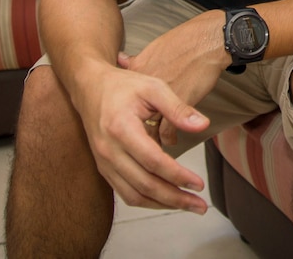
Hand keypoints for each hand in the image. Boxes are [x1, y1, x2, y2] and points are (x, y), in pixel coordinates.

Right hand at [75, 64, 209, 213]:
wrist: (90, 87)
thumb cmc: (123, 86)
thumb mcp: (154, 88)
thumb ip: (178, 108)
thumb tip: (203, 125)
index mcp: (121, 129)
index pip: (153, 161)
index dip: (177, 176)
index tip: (199, 184)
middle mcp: (109, 151)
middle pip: (144, 185)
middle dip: (175, 198)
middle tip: (200, 205)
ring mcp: (104, 162)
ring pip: (134, 195)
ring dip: (163, 204)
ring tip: (188, 205)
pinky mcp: (104, 168)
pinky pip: (125, 192)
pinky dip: (148, 200)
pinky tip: (167, 199)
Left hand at [118, 10, 224, 145]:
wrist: (206, 41)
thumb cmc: (185, 42)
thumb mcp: (153, 48)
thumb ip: (136, 59)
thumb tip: (121, 59)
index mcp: (135, 73)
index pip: (124, 102)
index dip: (128, 115)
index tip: (131, 123)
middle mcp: (142, 89)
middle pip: (133, 119)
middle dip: (136, 132)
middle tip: (141, 141)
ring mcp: (159, 98)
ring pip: (147, 129)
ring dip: (152, 140)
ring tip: (156, 146)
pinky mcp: (177, 106)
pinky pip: (167, 131)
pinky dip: (169, 138)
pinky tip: (171, 140)